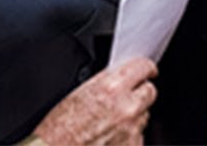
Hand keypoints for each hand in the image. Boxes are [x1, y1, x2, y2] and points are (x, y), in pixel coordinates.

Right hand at [32, 58, 157, 145]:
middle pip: (149, 92)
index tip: (145, 71)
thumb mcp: (77, 94)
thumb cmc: (56, 132)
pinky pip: (138, 137)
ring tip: (108, 125)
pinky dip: (128, 137)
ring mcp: (132, 131)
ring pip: (144, 116)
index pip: (144, 67)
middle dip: (140, 93)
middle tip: (125, 98)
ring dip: (133, 117)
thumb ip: (105, 82)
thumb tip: (121, 77)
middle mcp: (127, 108)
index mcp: (111, 88)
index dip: (144, 68)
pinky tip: (109, 139)